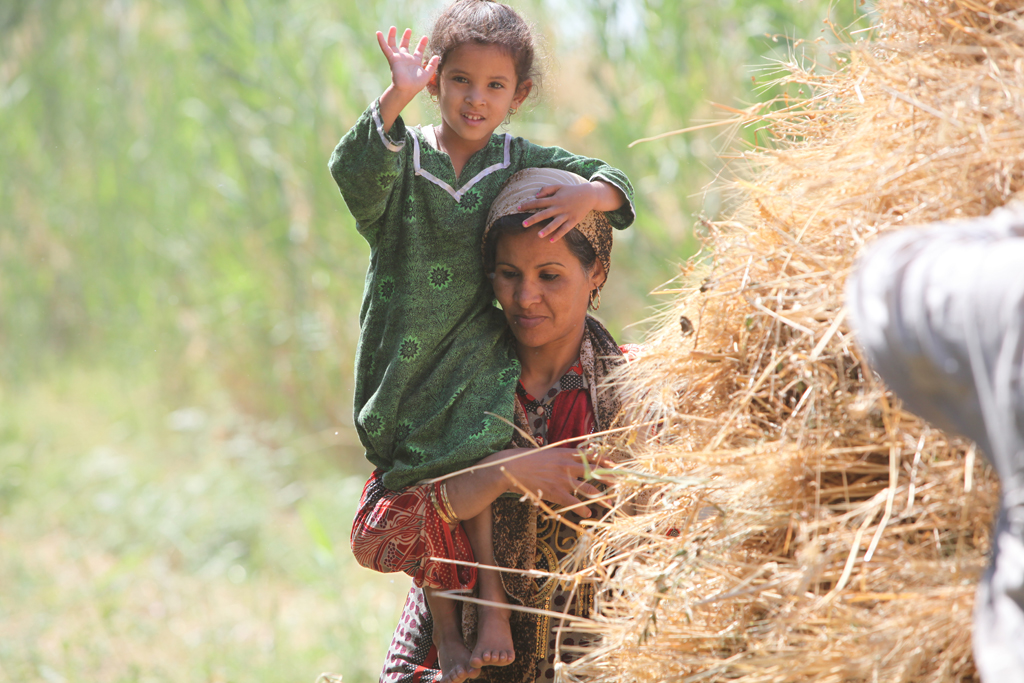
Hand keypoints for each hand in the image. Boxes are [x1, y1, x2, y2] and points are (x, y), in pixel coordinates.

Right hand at [376, 27, 438, 96]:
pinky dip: (382, 41)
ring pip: (394, 45)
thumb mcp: (427, 74)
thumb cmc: (416, 84)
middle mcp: (406, 59)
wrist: (406, 89)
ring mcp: (398, 59)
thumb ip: (432, 65)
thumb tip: (437, 56)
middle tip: (408, 30)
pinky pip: (386, 48)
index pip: (418, 51)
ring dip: (393, 36)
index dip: (422, 44)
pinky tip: (378, 33)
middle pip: (405, 46)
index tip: (425, 37)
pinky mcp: (392, 59)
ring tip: (393, 27)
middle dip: (406, 37)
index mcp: (415, 62)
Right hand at [496, 447, 612, 516]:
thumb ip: (561, 456)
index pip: (590, 455)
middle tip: (620, 483)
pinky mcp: (555, 492)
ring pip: (588, 489)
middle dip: (609, 478)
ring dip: (601, 497)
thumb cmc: (526, 459)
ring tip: (610, 503)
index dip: (604, 460)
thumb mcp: (546, 452)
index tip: (615, 464)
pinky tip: (588, 512)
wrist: (511, 467)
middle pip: (594, 471)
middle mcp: (567, 465)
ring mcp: (562, 479)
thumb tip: (570, 457)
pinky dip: (582, 508)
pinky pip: (573, 502)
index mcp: (565, 453)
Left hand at [517, 183, 598, 241]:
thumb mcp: (559, 186)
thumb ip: (547, 189)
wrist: (589, 195)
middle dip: (533, 219)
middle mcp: (559, 207)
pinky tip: (551, 241)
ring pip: (555, 223)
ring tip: (538, 235)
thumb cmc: (571, 190)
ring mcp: (566, 214)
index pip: (538, 202)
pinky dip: (558, 235)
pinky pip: (565, 229)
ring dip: (547, 229)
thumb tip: (536, 196)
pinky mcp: (573, 220)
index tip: (518, 208)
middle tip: (523, 224)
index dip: (528, 205)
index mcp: (554, 199)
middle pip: (544, 214)